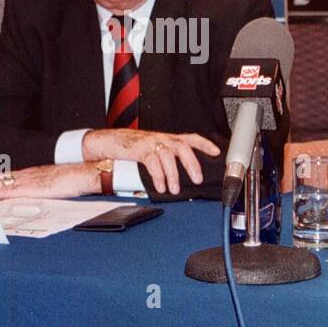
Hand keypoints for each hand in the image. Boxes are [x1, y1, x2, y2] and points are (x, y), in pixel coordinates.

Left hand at [0, 163, 99, 199]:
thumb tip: (38, 196)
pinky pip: (10, 190)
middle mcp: (27, 174)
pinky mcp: (33, 187)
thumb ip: (44, 188)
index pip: (6, 178)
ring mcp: (29, 180)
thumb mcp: (56, 182)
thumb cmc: (76, 176)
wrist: (87, 169)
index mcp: (32, 173)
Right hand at [81, 129, 220, 195]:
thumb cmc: (132, 148)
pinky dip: (158, 176)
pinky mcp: (140, 149)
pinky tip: (160, 186)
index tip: (217, 152)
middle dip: (192, 163)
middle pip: (183, 147)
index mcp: (167, 139)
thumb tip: (178, 179)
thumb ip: (166, 161)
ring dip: (173, 174)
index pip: (191, 138)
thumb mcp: (153, 151)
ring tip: (174, 188)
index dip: (205, 144)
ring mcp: (151, 142)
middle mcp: (162, 139)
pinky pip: (152, 162)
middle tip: (196, 179)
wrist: (110, 142)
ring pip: (168, 156)